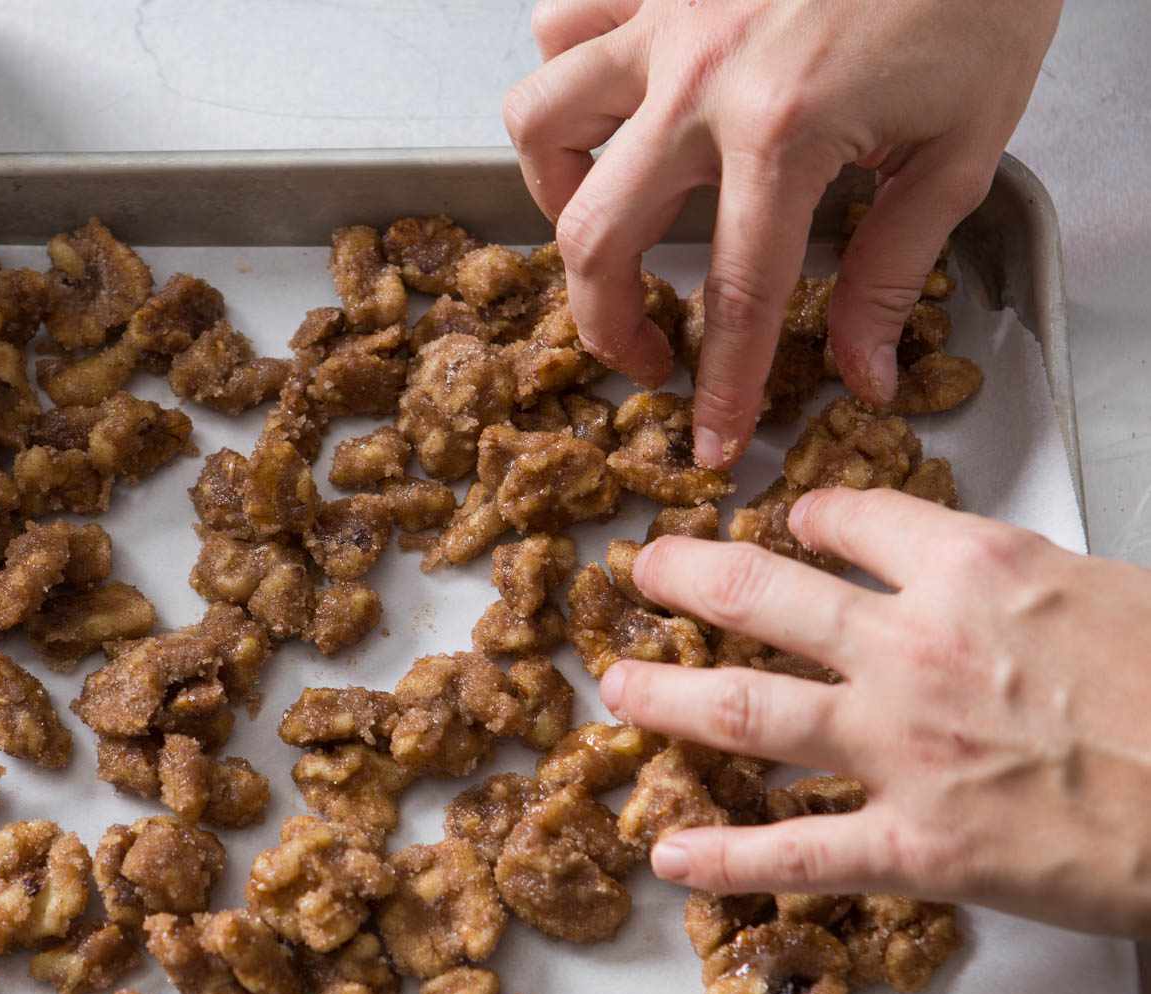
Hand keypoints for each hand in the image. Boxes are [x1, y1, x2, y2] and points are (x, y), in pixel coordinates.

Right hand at [504, 0, 1062, 466]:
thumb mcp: (962, 147)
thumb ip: (892, 268)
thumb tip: (860, 370)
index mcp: (784, 133)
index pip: (733, 297)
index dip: (719, 388)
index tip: (710, 443)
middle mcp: (700, 82)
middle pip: (597, 233)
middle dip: (604, 321)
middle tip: (641, 351)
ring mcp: (664, 19)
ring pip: (541, 119)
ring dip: (555, 188)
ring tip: (600, 214)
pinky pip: (561, 21)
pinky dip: (567, 69)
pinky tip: (610, 100)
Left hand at [597, 488, 1150, 938]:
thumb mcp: (1101, 589)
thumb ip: (1011, 580)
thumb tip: (968, 575)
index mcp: (971, 566)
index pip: (849, 519)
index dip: (803, 517)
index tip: (781, 523)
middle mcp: (913, 644)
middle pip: (761, 597)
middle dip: (686, 580)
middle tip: (643, 576)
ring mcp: (903, 746)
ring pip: (745, 712)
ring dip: (666, 699)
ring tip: (614, 691)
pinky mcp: (920, 846)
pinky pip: (797, 851)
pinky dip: (725, 857)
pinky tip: (669, 856)